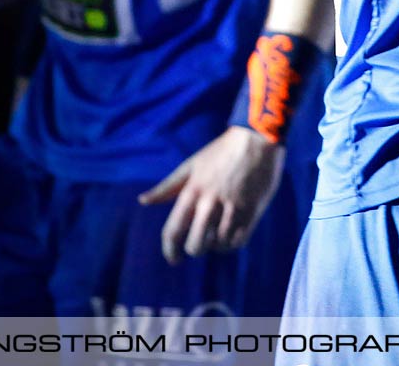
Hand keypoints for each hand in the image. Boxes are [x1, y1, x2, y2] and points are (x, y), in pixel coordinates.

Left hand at [140, 127, 284, 264]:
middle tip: (199, 244)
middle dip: (194, 250)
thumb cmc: (220, 152)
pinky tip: (229, 235)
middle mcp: (209, 203)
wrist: (256, 140)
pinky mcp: (251, 211)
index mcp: (192, 191)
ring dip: (214, 246)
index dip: (169, 250)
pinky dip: (230, 245)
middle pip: (195, 245)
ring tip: (215, 236)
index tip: (173, 259)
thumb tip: (142, 200)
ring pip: (217, 246)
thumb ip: (167, 187)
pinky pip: (237, 242)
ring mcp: (231, 208)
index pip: (173, 231)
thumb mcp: (191, 165)